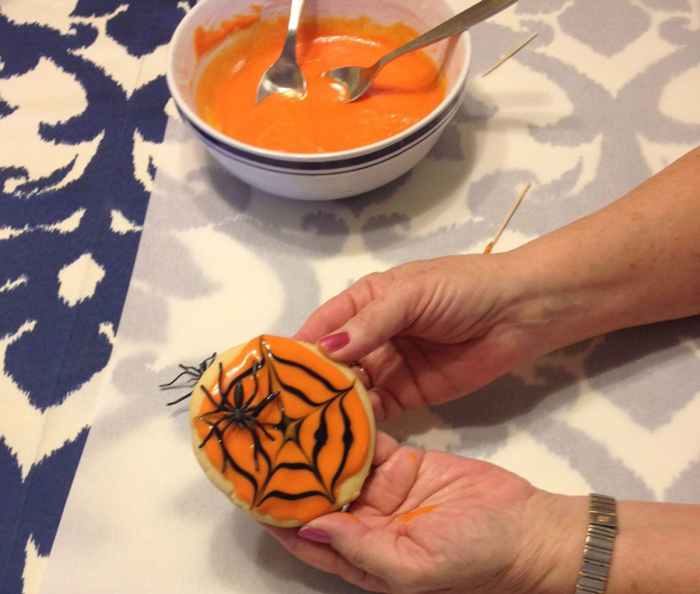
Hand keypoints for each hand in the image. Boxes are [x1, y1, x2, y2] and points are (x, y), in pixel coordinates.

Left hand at [264, 432, 584, 593]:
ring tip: (286, 416)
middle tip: (261, 440)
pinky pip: (371, 443)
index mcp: (361, 556)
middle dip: (290, 471)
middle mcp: (365, 523)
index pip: (305, 534)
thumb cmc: (475, 559)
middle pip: (317, 495)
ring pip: (340, 464)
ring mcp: (385, 491)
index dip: (275, 512)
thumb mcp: (415, 565)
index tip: (246, 485)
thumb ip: (360, 547)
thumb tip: (307, 527)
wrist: (529, 530)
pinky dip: (351, 427)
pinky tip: (329, 406)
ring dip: (316, 444)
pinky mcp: (405, 464)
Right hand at [294, 255, 539, 419]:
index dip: (295, 351)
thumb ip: (370, 324)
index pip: (320, 328)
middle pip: (328, 364)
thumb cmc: (462, 290)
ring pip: (348, 391)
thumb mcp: (412, 295)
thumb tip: (324, 351)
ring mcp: (387, 368)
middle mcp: (368, 337)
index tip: (268, 378)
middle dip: (306, 386)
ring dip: (329, 408)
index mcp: (363, 303)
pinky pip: (375, 411)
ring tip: (300, 433)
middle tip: (279, 416)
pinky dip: (358, 423)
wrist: (519, 313)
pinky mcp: (407, 395)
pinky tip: (340, 437)